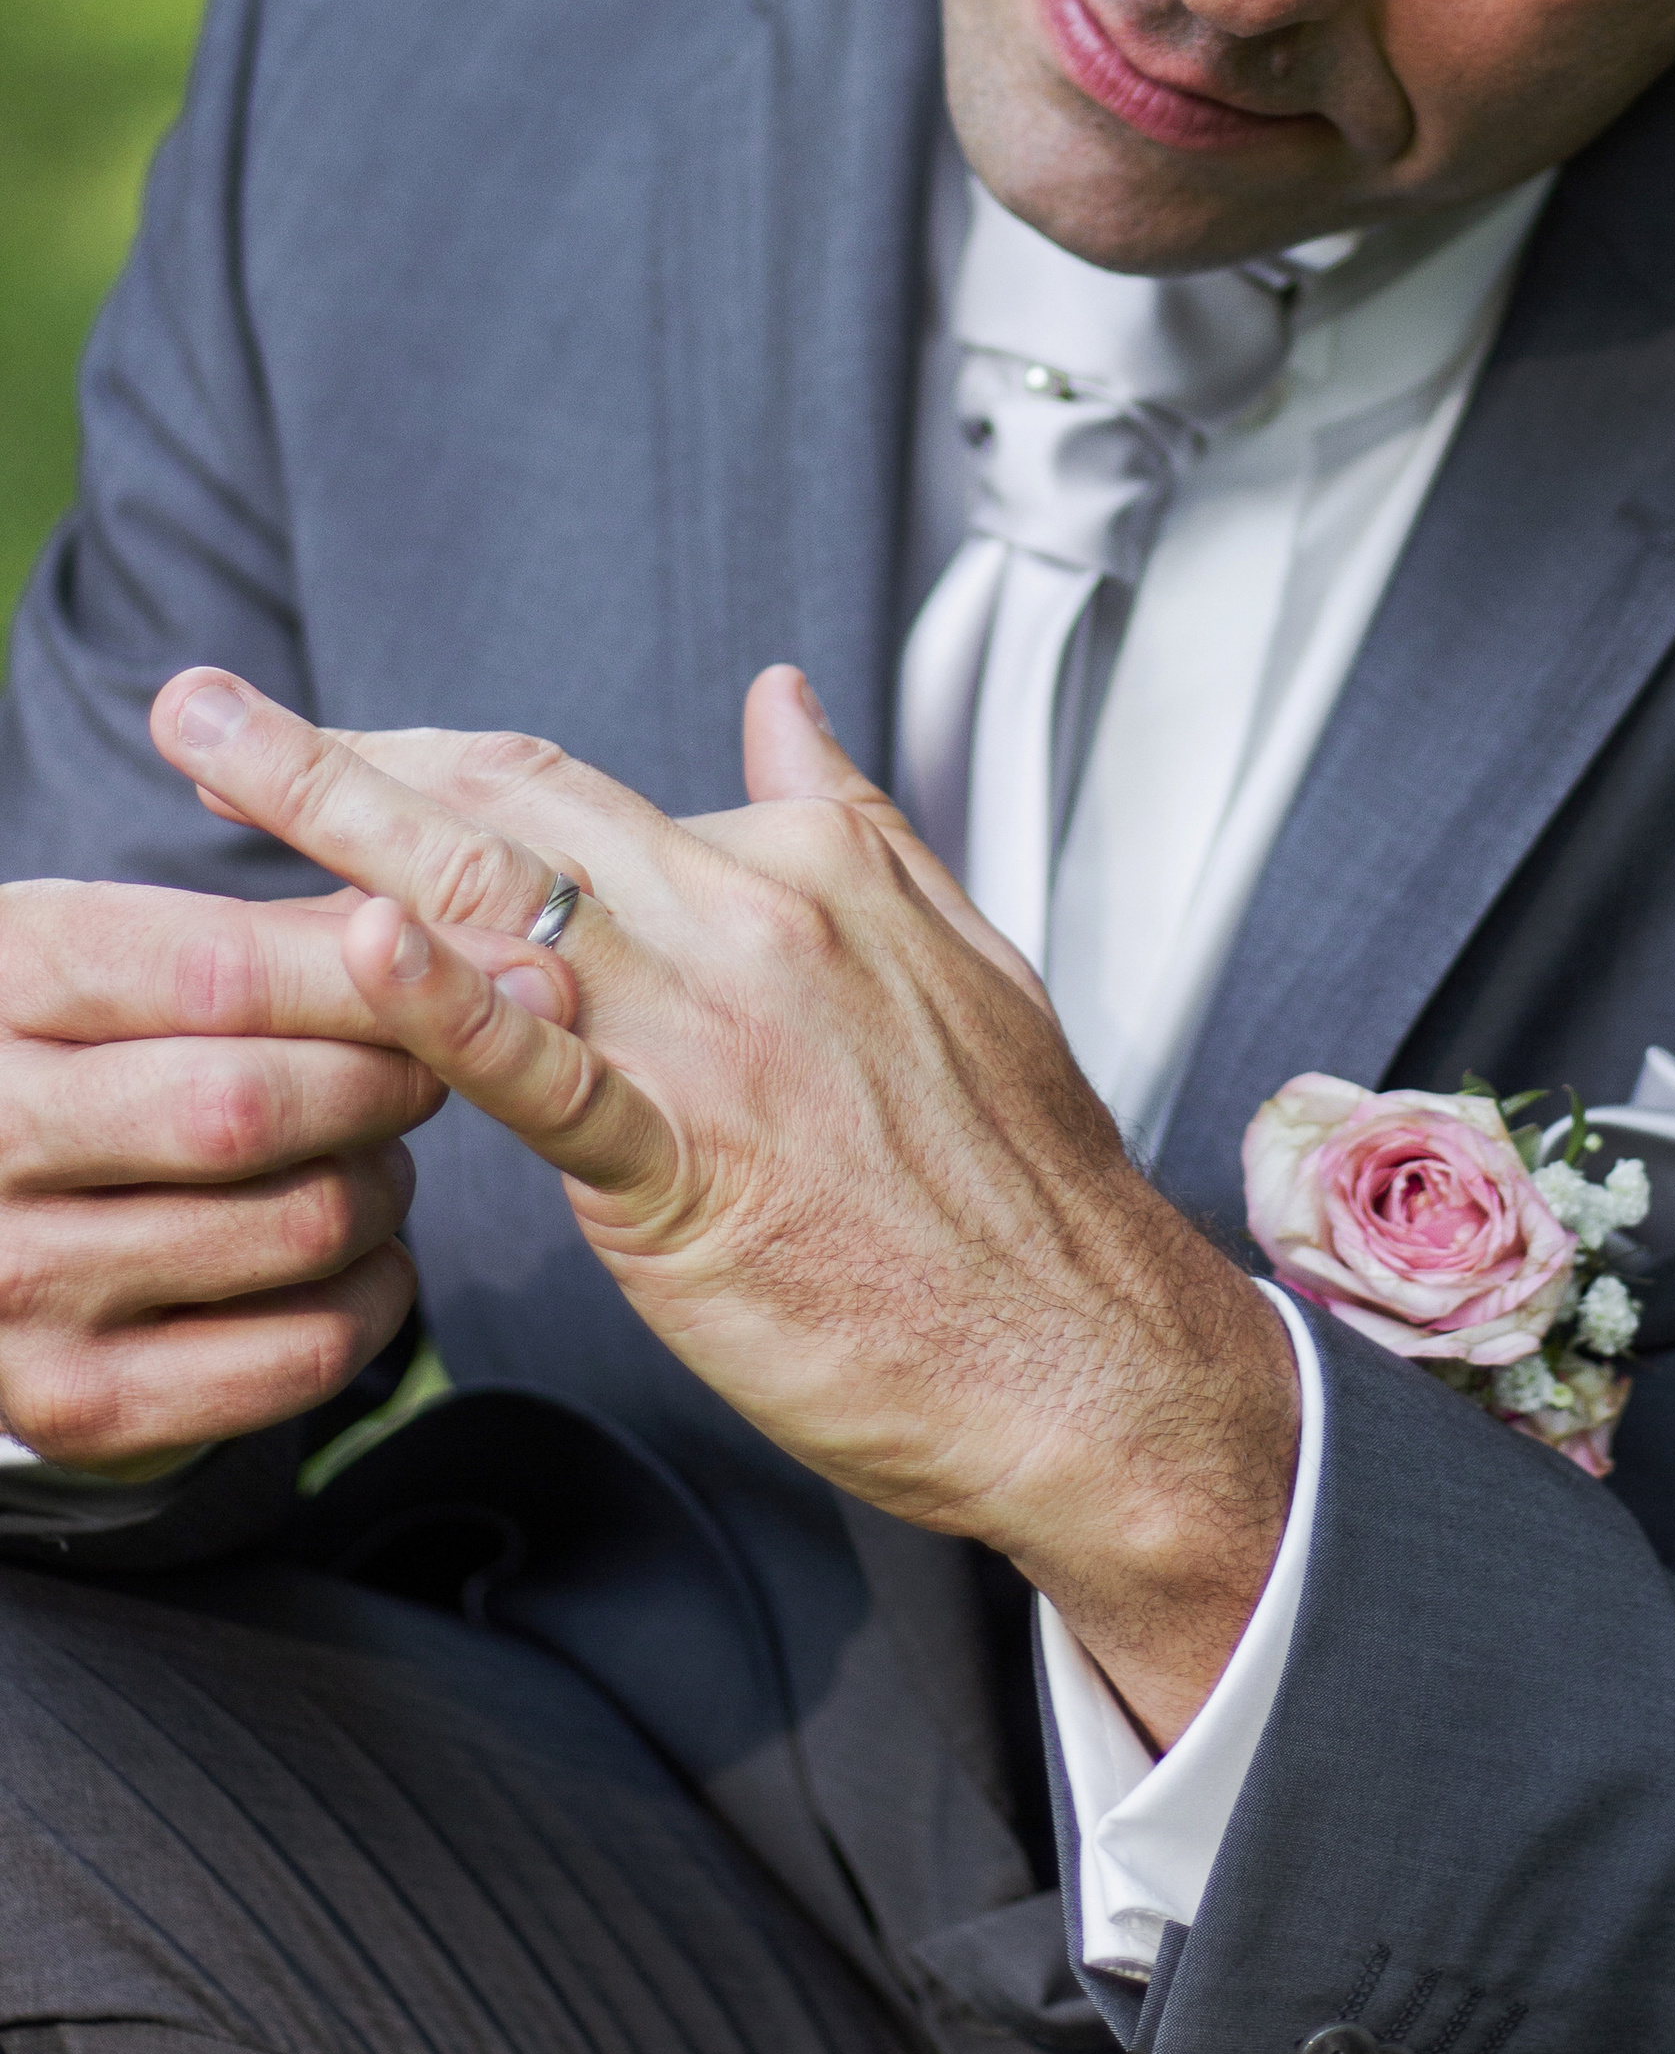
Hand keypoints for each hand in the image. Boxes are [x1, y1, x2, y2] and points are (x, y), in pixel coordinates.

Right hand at [0, 867, 545, 1479]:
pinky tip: (365, 1254)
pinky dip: (377, 1298)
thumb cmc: (82, 1047)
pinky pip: (299, 1355)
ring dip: (388, 1186)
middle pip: (260, 1108)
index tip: (516, 970)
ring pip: (300, 1225)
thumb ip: (288, 939)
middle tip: (430, 1073)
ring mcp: (23, 1282)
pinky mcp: (76, 1403)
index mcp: (9, 985)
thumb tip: (503, 940)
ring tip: (374, 1156)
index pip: (223, 973)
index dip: (385, 974)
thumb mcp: (131, 954)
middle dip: (392, 1082)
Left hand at [151, 664, 1300, 1742]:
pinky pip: (550, 1074)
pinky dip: (447, 1007)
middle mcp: (755, 921)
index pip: (579, 794)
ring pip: (499, 895)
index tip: (349, 758)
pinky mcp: (691, 1166)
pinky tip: (366, 949)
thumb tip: (781, 705)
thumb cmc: (1016, 1183)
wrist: (1085, 1348)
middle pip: (512, 804)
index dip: (441, 769)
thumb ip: (851, 819)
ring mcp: (719, 1038)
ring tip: (218, 762)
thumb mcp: (957, 949)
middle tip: (210, 722)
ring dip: (336, 811)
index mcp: (808, 870)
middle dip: (343, 751)